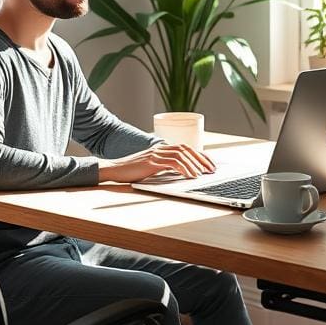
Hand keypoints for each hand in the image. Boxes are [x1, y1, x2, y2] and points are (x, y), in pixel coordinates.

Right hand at [97, 143, 215, 183]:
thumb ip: (164, 168)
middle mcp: (160, 148)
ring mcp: (156, 154)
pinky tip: (189, 176)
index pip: (185, 148)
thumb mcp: (151, 169)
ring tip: (202, 175)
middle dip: (201, 159)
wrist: (114, 170)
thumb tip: (180, 174)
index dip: (199, 156)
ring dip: (194, 165)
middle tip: (211, 170)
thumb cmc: (131, 172)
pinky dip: (184, 169)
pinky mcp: (152, 161)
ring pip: (181, 154)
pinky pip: (172, 163)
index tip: (209, 165)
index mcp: (161, 149)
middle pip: (186, 149)